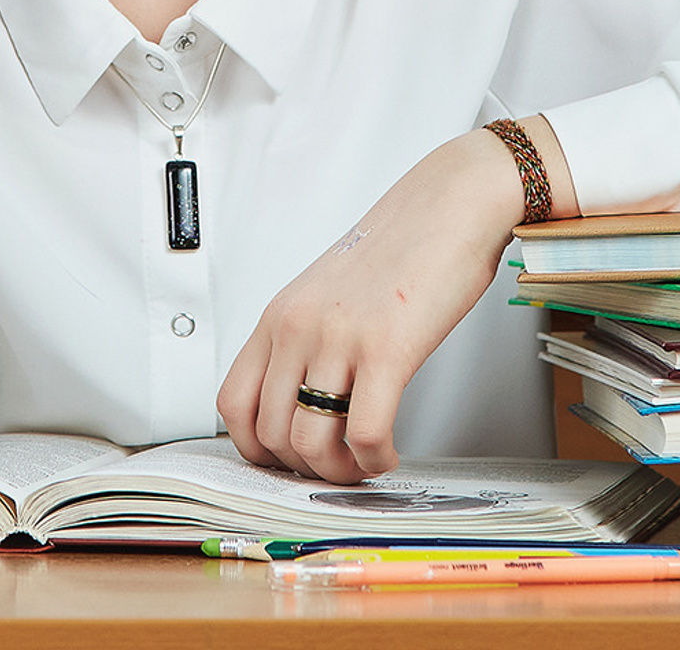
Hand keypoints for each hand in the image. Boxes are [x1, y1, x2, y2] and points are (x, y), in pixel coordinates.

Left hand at [216, 129, 534, 482]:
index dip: (256, 449)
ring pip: (310, 444)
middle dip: (305, 469)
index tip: (288, 460)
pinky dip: (375, 460)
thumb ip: (306, 341)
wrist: (447, 206)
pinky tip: (389, 453)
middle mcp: (298, 327)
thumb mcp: (328, 294)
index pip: (232, 403)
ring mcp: (339, 338)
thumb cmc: (398, 251)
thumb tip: (299, 406)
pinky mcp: (387, 349)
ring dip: (339, 473)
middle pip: (270, 435)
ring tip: (364, 461)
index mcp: (279, 315)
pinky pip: (364, 434)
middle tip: (339, 465)